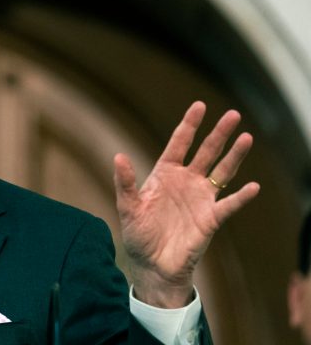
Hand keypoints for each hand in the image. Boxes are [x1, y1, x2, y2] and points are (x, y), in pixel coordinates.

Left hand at [113, 101, 259, 307]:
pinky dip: (241, 197)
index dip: (189, 125)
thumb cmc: (138, 235)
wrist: (152, 265)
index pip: (179, 143)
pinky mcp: (210, 218)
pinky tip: (253, 186)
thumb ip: (125, 183)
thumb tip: (118, 156)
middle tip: (234, 114)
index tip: (200, 106)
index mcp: (165, 174)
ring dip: (235, 156)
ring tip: (247, 137)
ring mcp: (200, 198)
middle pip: (206, 152)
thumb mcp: (127, 208)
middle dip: (219, 133)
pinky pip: (229, 205)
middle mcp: (186, 182)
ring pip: (222, 171)